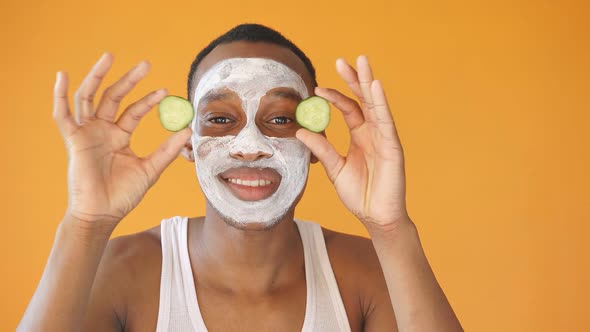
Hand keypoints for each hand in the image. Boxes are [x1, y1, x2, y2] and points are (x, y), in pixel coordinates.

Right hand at [53, 53, 190, 229]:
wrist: (103, 214)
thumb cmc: (124, 195)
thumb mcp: (150, 169)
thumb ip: (168, 150)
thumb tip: (188, 131)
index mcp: (119, 136)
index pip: (134, 111)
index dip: (149, 100)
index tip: (166, 91)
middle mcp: (102, 131)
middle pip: (113, 97)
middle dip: (128, 80)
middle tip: (145, 64)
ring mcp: (87, 133)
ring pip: (89, 97)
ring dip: (97, 76)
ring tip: (109, 56)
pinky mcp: (74, 140)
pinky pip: (62, 115)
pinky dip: (60, 95)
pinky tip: (63, 76)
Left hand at [296, 56, 408, 230]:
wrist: (375, 217)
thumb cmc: (359, 195)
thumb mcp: (334, 168)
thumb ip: (321, 149)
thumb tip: (300, 130)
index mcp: (360, 137)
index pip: (349, 109)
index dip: (334, 97)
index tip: (316, 89)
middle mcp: (373, 133)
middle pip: (364, 100)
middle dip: (354, 79)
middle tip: (341, 61)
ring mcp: (384, 138)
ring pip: (376, 104)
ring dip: (368, 82)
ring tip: (361, 62)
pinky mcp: (392, 146)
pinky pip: (386, 120)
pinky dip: (380, 102)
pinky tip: (374, 86)